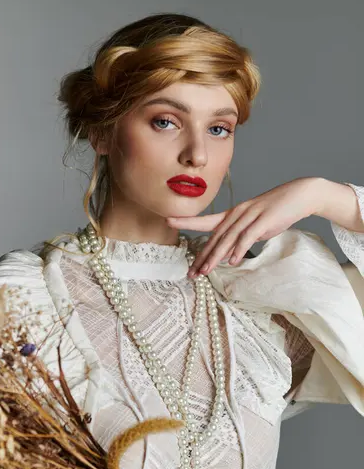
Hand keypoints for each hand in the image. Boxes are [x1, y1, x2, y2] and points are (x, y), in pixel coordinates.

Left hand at [167, 177, 321, 276]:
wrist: (300, 195)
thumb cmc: (276, 212)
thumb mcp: (254, 226)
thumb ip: (240, 237)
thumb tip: (229, 254)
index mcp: (232, 214)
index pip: (206, 220)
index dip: (187, 221)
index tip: (168, 221)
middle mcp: (237, 214)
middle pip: (215, 237)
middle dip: (201, 256)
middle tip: (190, 273)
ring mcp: (250, 216)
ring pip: (228, 239)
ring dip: (216, 257)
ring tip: (205, 271)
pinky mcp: (264, 220)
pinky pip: (248, 237)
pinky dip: (239, 249)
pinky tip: (232, 261)